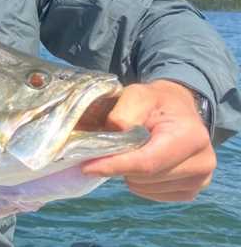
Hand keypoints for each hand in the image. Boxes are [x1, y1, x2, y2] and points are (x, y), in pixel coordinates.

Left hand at [81, 80, 215, 201]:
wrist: (177, 110)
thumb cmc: (155, 102)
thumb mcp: (137, 95)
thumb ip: (125, 112)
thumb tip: (115, 132)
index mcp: (191, 136)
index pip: (147, 162)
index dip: (115, 165)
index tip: (87, 167)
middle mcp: (203, 161)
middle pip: (146, 177)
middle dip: (120, 165)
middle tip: (111, 148)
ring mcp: (201, 179)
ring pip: (147, 188)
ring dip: (130, 174)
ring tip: (133, 151)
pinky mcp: (192, 190)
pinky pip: (155, 196)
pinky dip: (140, 183)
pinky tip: (143, 164)